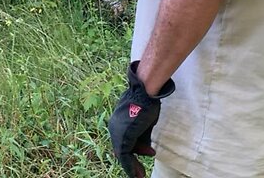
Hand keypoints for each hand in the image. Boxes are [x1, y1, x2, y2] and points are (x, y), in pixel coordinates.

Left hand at [108, 61, 174, 177]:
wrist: (146, 93)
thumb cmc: (147, 103)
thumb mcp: (144, 122)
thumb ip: (142, 135)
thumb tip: (145, 149)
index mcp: (118, 122)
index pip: (125, 141)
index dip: (137, 150)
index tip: (149, 153)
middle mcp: (114, 128)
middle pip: (122, 149)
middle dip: (132, 162)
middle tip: (140, 173)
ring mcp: (116, 133)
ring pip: (122, 155)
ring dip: (132, 167)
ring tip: (140, 176)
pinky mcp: (122, 138)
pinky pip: (124, 156)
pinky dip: (130, 167)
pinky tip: (136, 174)